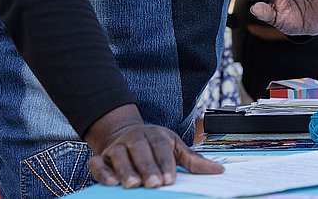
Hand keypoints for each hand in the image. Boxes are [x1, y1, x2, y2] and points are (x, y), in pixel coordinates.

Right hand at [85, 105, 221, 188]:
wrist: (125, 134)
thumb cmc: (155, 144)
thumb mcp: (175, 147)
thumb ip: (193, 160)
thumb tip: (218, 171)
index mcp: (155, 134)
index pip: (161, 147)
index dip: (165, 163)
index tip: (170, 179)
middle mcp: (135, 138)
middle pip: (141, 150)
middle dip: (148, 168)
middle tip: (154, 184)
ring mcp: (117, 147)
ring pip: (120, 156)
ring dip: (126, 171)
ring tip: (133, 185)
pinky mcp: (101, 156)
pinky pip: (99, 163)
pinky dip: (103, 172)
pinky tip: (111, 183)